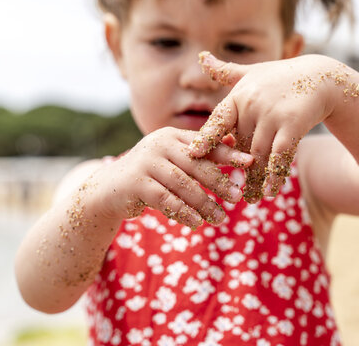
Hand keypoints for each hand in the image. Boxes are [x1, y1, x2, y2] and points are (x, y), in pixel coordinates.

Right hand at [93, 127, 252, 228]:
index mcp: (172, 136)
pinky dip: (183, 212)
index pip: (205, 144)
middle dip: (219, 181)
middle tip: (238, 197)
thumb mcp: (172, 161)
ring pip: (183, 184)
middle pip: (196, 164)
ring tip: (221, 218)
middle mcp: (159, 144)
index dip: (228, 153)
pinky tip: (196, 223)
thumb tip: (237, 151)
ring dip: (204, 203)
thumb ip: (198, 156)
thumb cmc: (150, 176)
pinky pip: (166, 200)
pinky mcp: (136, 182)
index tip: (250, 162)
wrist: (108, 190)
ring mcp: (146, 162)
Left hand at [189, 52, 332, 201]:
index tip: (192, 154)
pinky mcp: (293, 125)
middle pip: (239, 144)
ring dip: (254, 179)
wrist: (321, 78)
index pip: (217, 120)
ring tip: (250, 198)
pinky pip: (279, 155)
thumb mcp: (252, 72)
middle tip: (224, 191)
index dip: (205, 138)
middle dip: (234, 169)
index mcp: (239, 94)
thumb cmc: (281, 77)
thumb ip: (225, 72)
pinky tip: (271, 192)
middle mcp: (253, 104)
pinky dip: (275, 175)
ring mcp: (273, 115)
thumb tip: (200, 58)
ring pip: (257, 154)